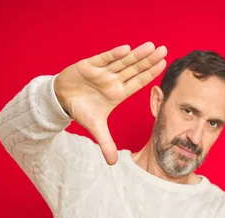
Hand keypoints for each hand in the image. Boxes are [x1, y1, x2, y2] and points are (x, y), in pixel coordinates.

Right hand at [53, 42, 167, 164]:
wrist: (61, 100)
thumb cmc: (81, 109)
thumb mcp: (96, 128)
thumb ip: (106, 144)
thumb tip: (112, 164)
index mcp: (118, 93)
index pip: (138, 82)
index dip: (150, 73)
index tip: (163, 64)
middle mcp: (113, 80)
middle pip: (134, 69)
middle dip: (148, 60)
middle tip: (164, 50)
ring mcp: (102, 72)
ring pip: (122, 62)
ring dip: (136, 54)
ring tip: (151, 47)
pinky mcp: (88, 65)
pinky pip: (103, 59)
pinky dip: (114, 55)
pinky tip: (127, 49)